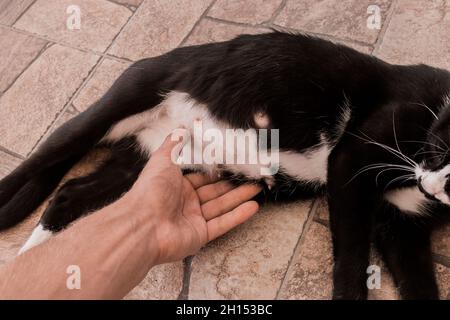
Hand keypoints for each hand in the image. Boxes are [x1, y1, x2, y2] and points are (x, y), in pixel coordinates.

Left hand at [120, 131, 261, 263]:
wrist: (143, 224)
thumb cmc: (151, 189)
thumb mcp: (163, 159)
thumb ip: (175, 143)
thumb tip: (182, 127)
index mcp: (176, 186)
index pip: (202, 178)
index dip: (217, 171)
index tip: (234, 164)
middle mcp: (186, 203)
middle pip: (214, 192)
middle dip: (233, 185)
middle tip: (252, 177)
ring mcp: (194, 220)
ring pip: (221, 206)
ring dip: (239, 197)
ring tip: (257, 189)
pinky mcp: (201, 235)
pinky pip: (222, 223)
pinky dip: (237, 216)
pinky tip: (252, 207)